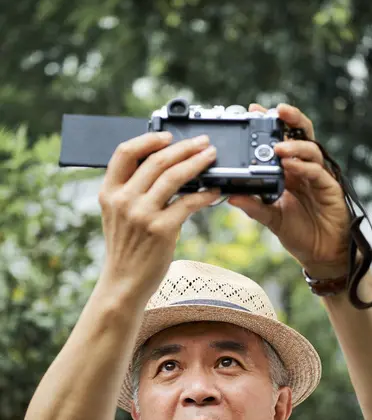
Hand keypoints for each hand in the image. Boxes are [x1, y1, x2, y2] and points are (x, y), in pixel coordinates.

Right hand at [98, 132, 218, 302]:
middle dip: (184, 147)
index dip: (148, 139)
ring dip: (197, 162)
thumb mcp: (117, 215)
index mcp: (109, 192)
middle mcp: (123, 200)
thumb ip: (130, 191)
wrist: (123, 283)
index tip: (168, 136)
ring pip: (174, 176)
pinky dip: (204, 194)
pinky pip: (188, 203)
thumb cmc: (125, 249)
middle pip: (156, 160)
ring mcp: (142, 214)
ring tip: (211, 156)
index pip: (124, 152)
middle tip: (202, 142)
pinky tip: (213, 191)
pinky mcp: (162, 230)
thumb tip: (162, 166)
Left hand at [228, 103, 350, 277]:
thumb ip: (253, 206)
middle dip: (291, 119)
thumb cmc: (298, 231)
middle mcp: (304, 169)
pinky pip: (317, 173)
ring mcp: (318, 177)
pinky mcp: (330, 188)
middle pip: (302, 134)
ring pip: (311, 150)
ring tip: (278, 147)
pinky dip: (303, 167)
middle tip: (277, 110)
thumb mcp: (270, 218)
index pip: (282, 139)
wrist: (319, 253)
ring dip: (294, 146)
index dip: (271, 124)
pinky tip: (291, 165)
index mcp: (290, 171)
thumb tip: (230, 195)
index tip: (254, 110)